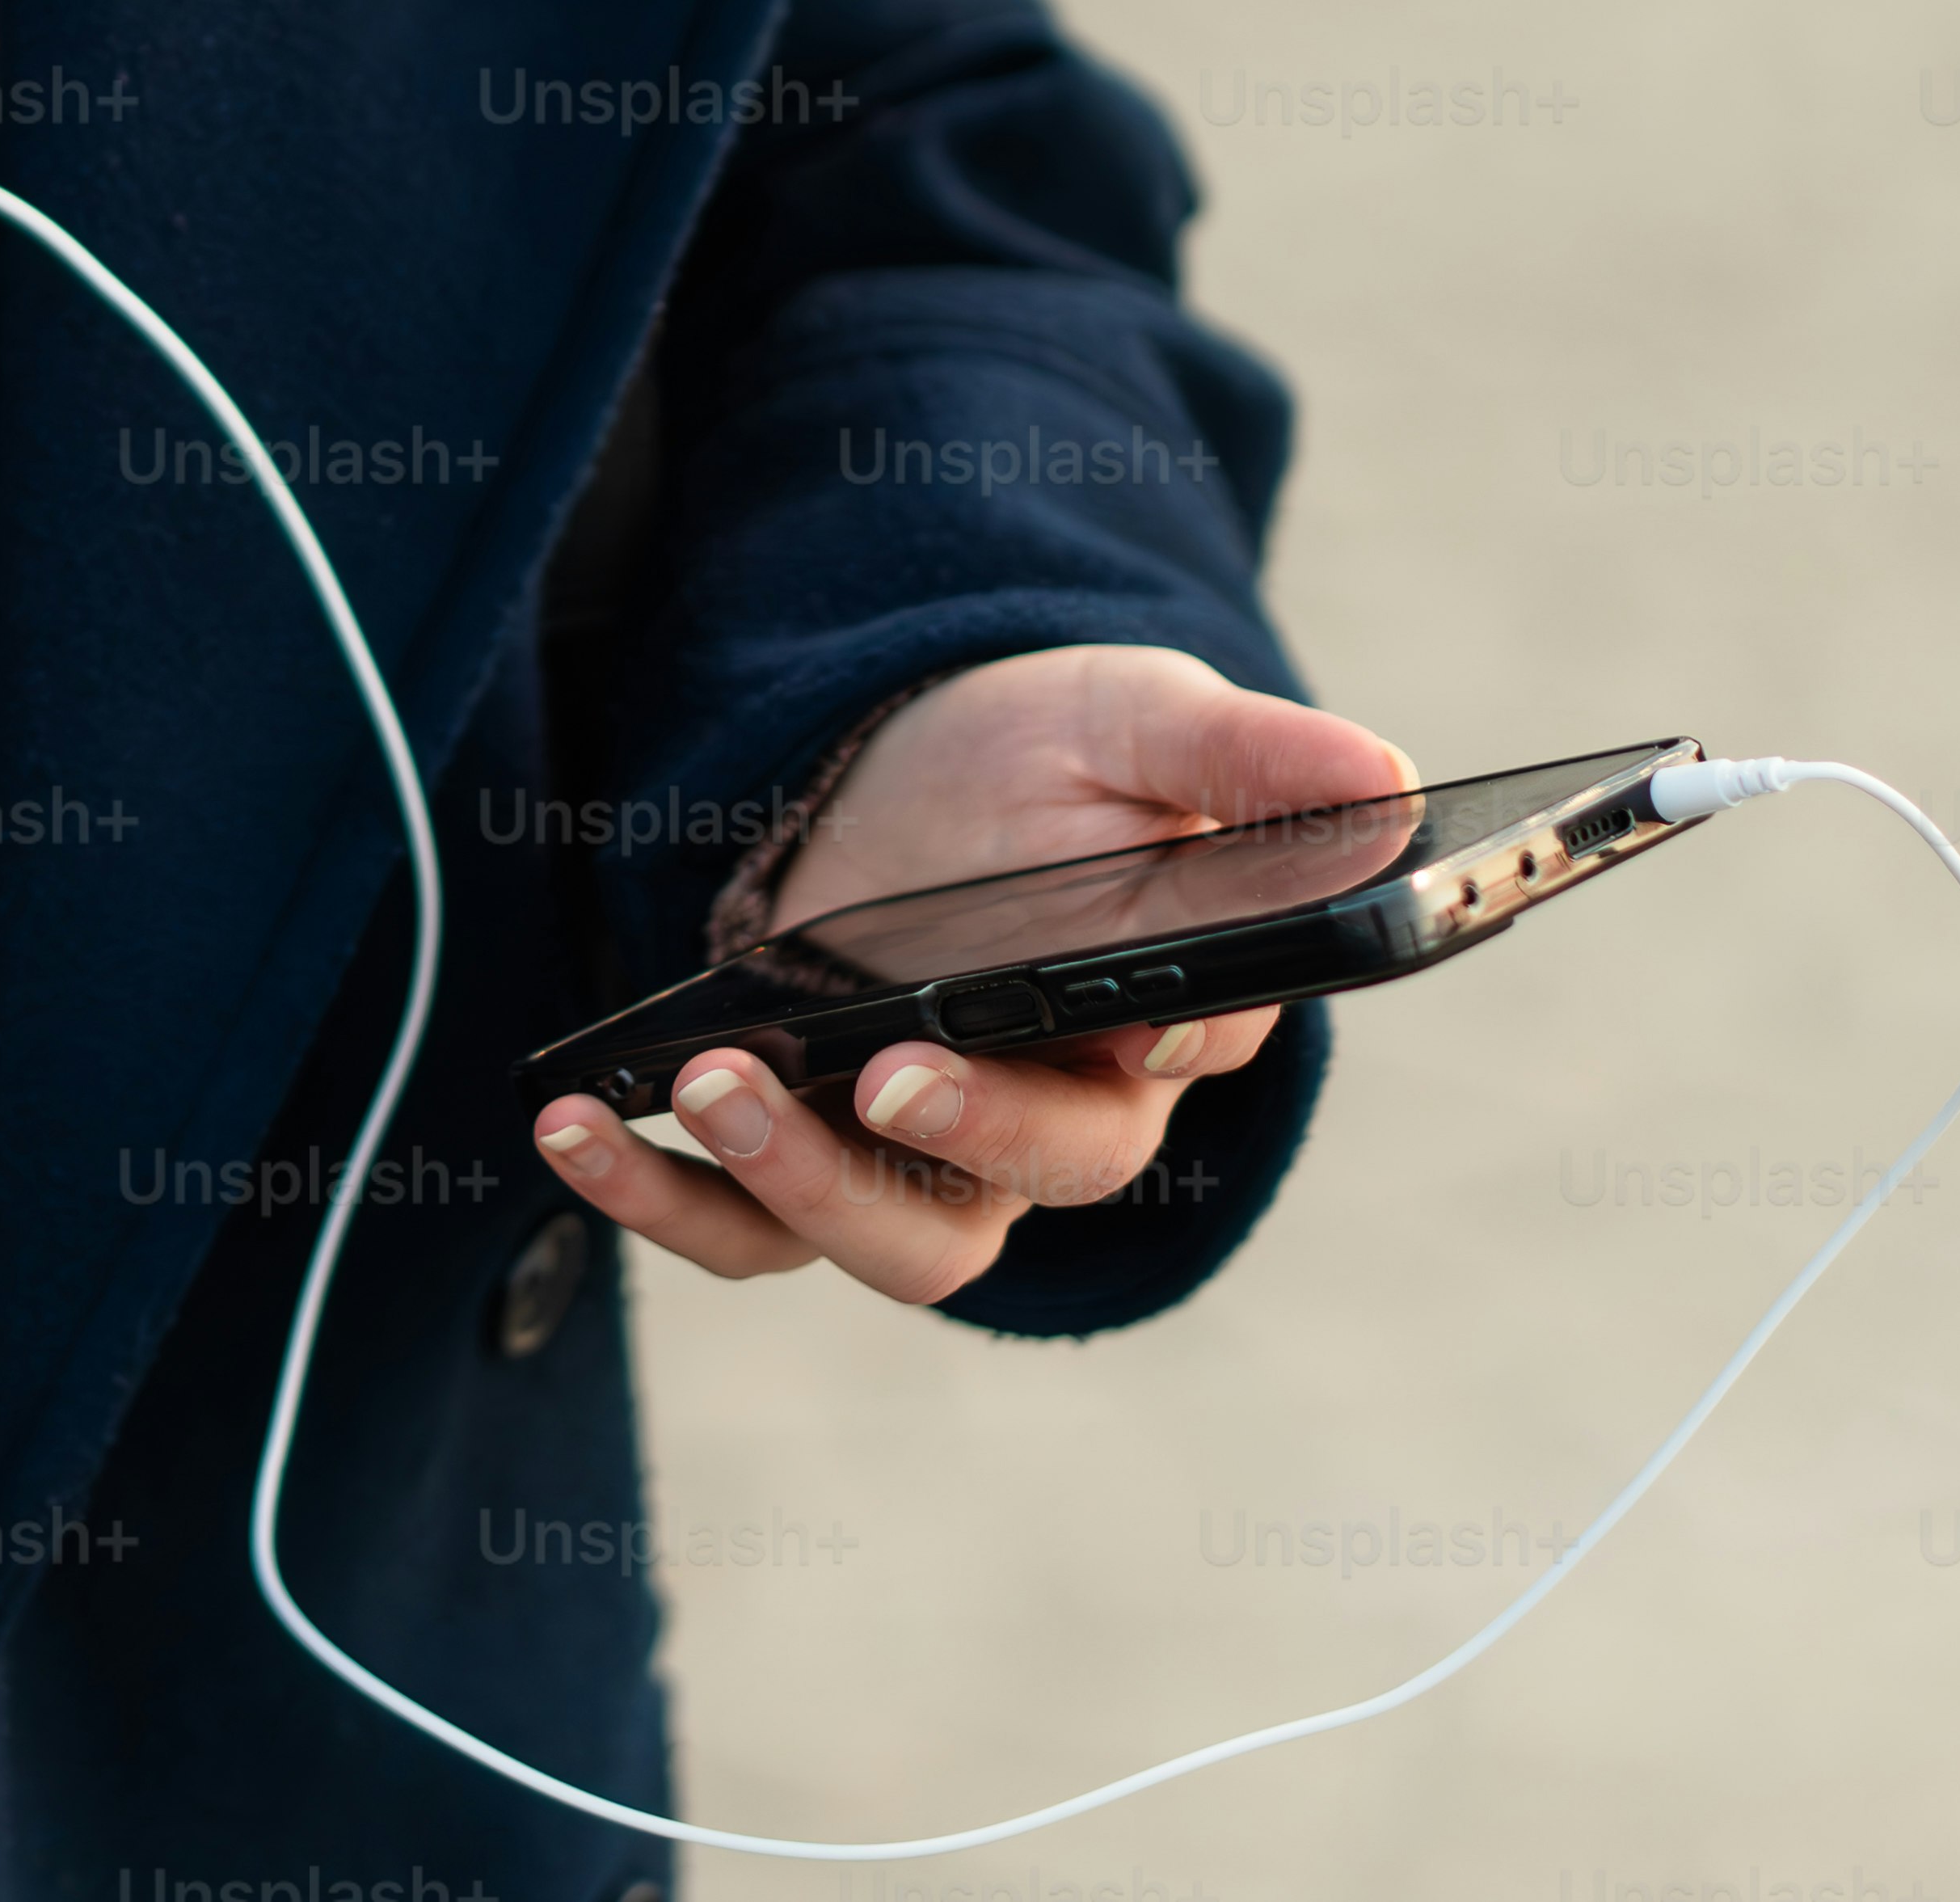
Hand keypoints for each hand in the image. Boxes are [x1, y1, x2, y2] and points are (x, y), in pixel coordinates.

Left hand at [522, 644, 1409, 1311]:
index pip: (1163, 1073)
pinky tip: (571, 1124)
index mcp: (1162, 1020)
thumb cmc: (1059, 754)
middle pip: (1023, 1182)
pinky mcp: (810, 1151)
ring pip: (887, 1239)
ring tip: (701, 1084)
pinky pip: (742, 1229)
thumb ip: (1248, 757)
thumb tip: (1388, 783)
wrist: (919, 768)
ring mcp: (928, 1154)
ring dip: (788, 1182)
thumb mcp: (1142, 720)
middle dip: (944, 1134)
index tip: (1076, 1018)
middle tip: (869, 1066)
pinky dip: (659, 1195)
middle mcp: (1055, 1117)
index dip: (1119, 1065)